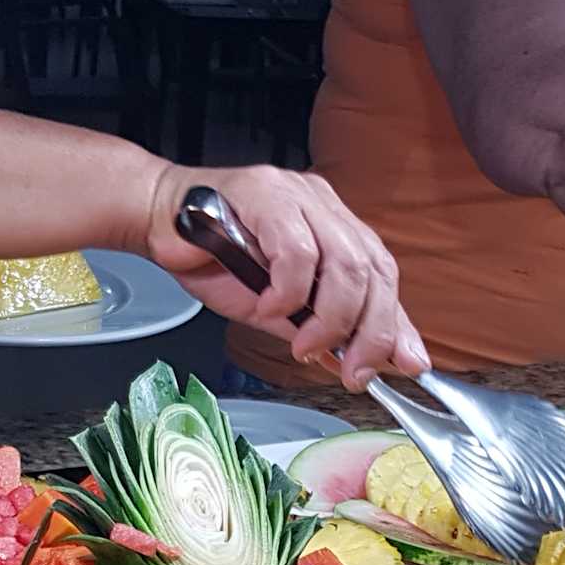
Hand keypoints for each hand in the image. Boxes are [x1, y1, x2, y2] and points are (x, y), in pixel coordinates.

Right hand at [141, 164, 429, 390]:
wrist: (157, 223)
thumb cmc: (212, 260)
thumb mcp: (278, 310)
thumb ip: (322, 330)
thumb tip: (362, 362)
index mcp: (335, 227)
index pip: (383, 274)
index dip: (397, 322)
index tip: (406, 364)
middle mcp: (325, 206)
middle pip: (374, 270)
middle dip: (369, 332)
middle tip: (351, 371)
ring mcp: (299, 195)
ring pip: (344, 263)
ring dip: (330, 319)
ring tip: (304, 346)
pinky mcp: (268, 193)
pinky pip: (297, 253)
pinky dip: (288, 293)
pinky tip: (269, 308)